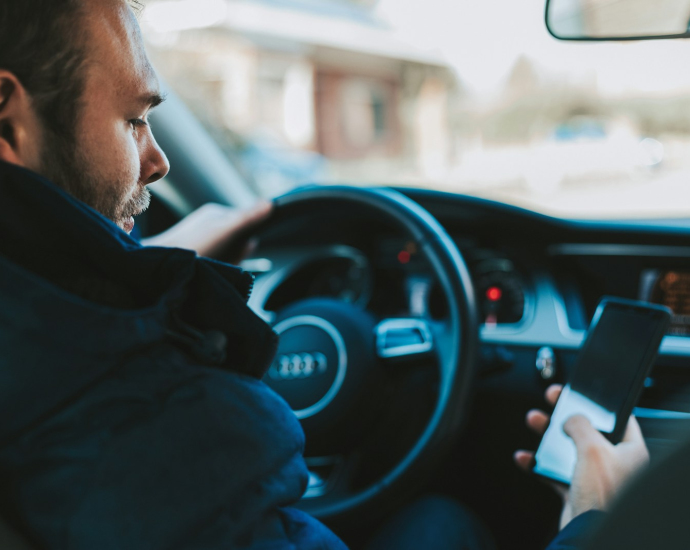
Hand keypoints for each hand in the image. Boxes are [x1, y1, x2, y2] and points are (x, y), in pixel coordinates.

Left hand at [142, 201, 271, 262]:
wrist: (160, 266)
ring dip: (227, 264)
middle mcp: (208, 226)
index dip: (248, 238)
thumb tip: (270, 204)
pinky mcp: (194, 256)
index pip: (245, 222)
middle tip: (225, 260)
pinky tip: (208, 270)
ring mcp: (201, 241)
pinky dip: (217, 269)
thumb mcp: (225, 231)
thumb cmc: (192, 246)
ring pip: (227, 255)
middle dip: (237, 254)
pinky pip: (216, 263)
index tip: (244, 247)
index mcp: (215, 214)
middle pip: (237, 241)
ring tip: (214, 266)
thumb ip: (247, 218)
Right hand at [514, 385, 649, 529]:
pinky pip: (553, 471)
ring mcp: (594, 476)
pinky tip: (525, 457)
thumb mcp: (592, 447)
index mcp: (629, 451)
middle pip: (587, 430)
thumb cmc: (602, 494)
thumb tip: (571, 417)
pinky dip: (537, 463)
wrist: (587, 531)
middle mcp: (614, 463)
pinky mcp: (576, 490)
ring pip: (567, 447)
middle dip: (565, 414)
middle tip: (552, 399)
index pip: (617, 418)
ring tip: (533, 421)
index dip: (597, 403)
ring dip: (547, 435)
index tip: (580, 392)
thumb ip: (580, 424)